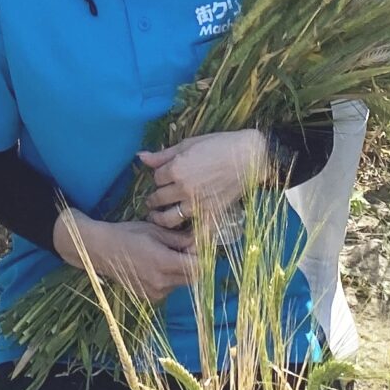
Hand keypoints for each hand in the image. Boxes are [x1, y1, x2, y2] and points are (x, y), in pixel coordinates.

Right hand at [52, 209, 197, 300]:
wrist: (100, 250)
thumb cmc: (127, 234)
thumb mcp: (154, 230)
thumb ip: (179, 239)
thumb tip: (199, 241)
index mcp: (164, 263)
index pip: (198, 268)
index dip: (203, 256)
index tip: (199, 245)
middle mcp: (161, 282)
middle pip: (192, 277)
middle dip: (193, 263)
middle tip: (185, 247)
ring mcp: (155, 292)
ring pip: (181, 283)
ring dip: (181, 270)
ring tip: (167, 254)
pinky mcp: (149, 297)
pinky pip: (168, 288)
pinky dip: (169, 277)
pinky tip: (156, 264)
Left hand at [139, 129, 272, 237]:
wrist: (249, 156)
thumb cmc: (218, 145)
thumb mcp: (188, 144)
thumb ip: (163, 155)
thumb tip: (140, 156)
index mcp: (176, 169)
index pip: (156, 178)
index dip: (159, 177)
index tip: (163, 178)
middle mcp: (183, 188)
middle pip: (158, 198)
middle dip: (154, 200)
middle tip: (153, 202)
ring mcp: (197, 204)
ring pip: (169, 218)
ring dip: (160, 219)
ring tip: (158, 218)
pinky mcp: (211, 215)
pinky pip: (197, 235)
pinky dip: (188, 243)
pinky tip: (181, 245)